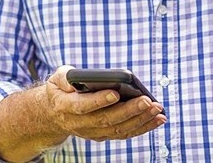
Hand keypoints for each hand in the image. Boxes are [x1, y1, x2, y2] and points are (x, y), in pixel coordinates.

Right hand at [42, 66, 165, 142]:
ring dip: (140, 120)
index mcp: (66, 106)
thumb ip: (65, 77)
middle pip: (106, 119)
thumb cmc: (60, 90)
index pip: (83, 106)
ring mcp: (93, 132)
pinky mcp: (104, 135)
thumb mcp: (56, 79)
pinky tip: (158, 118)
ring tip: (157, 109)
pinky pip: (125, 133)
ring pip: (118, 129)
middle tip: (146, 100)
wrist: (54, 114)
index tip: (116, 93)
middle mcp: (80, 123)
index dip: (99, 100)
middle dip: (128, 110)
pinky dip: (143, 127)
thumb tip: (79, 78)